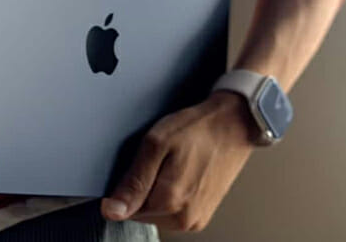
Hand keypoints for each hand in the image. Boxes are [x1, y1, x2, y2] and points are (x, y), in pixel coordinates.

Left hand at [101, 92, 258, 230]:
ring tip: (171, 166)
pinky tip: (179, 174)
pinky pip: (171, 212)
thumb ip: (132, 182)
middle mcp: (183, 219)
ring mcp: (195, 220)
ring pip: (155, 213)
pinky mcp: (201, 217)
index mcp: (170, 202)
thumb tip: (112, 211)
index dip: (124, 185)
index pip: (124, 209)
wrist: (233, 126)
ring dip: (155, 193)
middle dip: (141, 189)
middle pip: (140, 213)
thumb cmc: (197, 129)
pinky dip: (169, 196)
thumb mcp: (156, 145)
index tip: (138, 165)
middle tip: (158, 161)